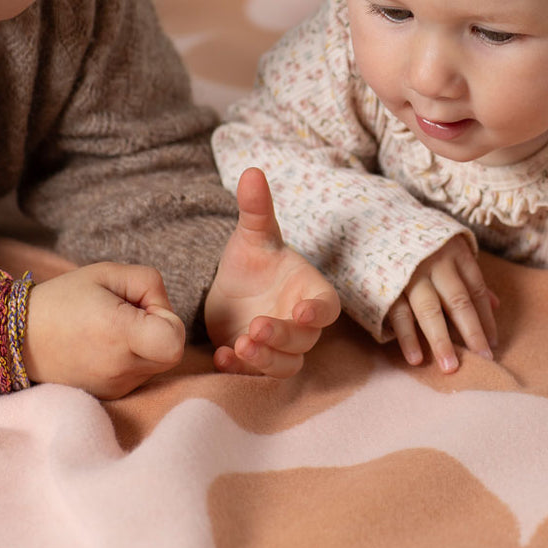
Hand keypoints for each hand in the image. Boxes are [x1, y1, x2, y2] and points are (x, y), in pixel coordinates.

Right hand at [0, 262, 186, 397]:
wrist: (17, 338)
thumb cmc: (64, 299)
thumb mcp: (107, 273)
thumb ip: (150, 284)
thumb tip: (166, 313)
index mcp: (119, 334)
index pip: (174, 341)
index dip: (168, 320)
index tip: (142, 309)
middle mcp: (119, 368)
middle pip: (171, 353)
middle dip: (161, 331)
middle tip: (128, 316)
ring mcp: (114, 387)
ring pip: (157, 365)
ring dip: (146, 345)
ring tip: (110, 330)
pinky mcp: (109, 396)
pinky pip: (139, 375)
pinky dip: (132, 359)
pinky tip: (105, 346)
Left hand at [206, 167, 340, 376]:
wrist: (230, 290)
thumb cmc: (252, 261)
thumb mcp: (251, 235)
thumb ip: (256, 208)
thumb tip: (251, 171)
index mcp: (310, 291)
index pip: (326, 307)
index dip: (317, 312)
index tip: (301, 313)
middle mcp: (300, 324)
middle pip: (305, 341)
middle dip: (281, 338)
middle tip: (255, 329)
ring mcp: (280, 347)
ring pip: (286, 364)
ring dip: (264, 360)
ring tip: (237, 346)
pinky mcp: (257, 363)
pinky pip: (257, 375)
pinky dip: (241, 370)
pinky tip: (220, 357)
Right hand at [391, 234, 498, 373]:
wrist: (373, 221)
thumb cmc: (420, 242)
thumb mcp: (449, 249)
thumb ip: (469, 277)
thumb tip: (495, 304)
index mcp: (454, 253)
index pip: (476, 290)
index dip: (486, 319)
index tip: (493, 345)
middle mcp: (435, 263)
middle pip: (458, 302)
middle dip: (471, 333)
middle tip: (484, 360)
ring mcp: (410, 274)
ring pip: (429, 311)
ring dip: (441, 341)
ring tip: (450, 367)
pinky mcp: (386, 285)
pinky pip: (399, 314)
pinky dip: (408, 337)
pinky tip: (416, 358)